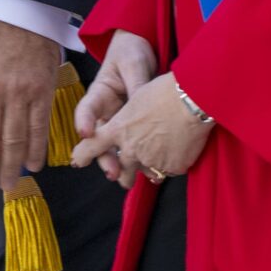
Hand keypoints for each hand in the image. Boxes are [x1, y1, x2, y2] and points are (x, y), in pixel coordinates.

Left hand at [69, 71, 212, 186]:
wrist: (193, 99)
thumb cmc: (166, 91)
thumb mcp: (139, 96)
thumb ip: (130, 118)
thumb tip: (131, 128)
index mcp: (120, 129)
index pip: (93, 146)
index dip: (83, 155)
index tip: (77, 161)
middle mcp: (131, 148)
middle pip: (121, 170)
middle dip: (122, 175)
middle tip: (124, 179)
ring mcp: (152, 160)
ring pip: (146, 172)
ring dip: (148, 170)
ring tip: (154, 170)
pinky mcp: (172, 167)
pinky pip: (168, 170)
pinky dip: (171, 163)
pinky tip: (179, 151)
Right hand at [72, 29, 159, 179]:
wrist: (144, 46)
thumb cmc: (132, 51)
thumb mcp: (133, 64)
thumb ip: (136, 85)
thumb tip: (141, 108)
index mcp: (100, 92)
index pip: (87, 108)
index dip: (84, 122)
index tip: (85, 133)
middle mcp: (106, 110)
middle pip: (99, 136)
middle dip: (103, 156)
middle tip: (112, 171)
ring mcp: (120, 119)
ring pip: (115, 145)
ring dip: (119, 162)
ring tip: (125, 177)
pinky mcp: (134, 125)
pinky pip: (133, 142)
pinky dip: (137, 156)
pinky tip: (146, 169)